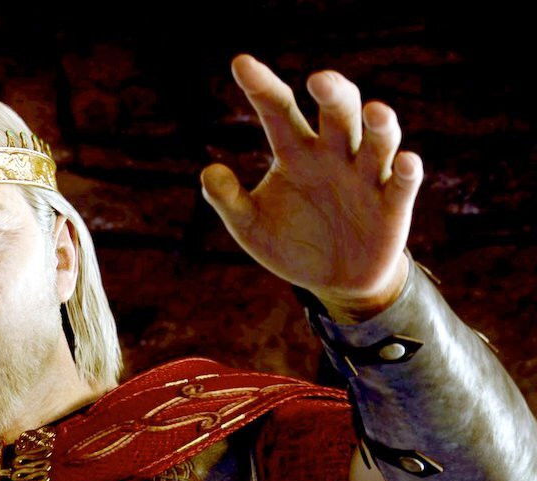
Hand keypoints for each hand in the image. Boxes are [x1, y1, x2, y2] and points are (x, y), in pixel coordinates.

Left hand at [200, 54, 419, 322]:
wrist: (334, 282)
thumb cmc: (291, 242)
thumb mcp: (250, 226)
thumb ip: (228, 200)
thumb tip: (208, 172)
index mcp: (296, 153)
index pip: (278, 111)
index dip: (262, 87)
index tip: (241, 64)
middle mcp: (334, 156)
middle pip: (338, 115)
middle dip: (333, 95)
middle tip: (319, 80)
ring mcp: (366, 178)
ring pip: (378, 141)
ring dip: (380, 125)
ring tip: (373, 112)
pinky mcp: (392, 205)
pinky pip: (402, 183)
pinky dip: (406, 171)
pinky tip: (404, 162)